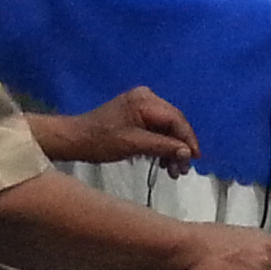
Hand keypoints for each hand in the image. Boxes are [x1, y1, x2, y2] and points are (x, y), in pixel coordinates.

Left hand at [59, 87, 199, 169]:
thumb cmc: (100, 141)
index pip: (176, 119)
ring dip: (171, 149)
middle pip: (174, 123)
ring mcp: (141, 105)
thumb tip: (188, 153)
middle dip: (180, 147)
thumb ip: (163, 146)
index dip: (188, 140)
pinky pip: (156, 129)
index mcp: (145, 101)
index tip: (195, 159)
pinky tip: (162, 162)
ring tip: (173, 171)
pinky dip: (161, 145)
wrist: (75, 139)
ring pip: (166, 128)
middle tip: (183, 170)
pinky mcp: (136, 114)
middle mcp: (146, 98)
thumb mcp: (134, 145)